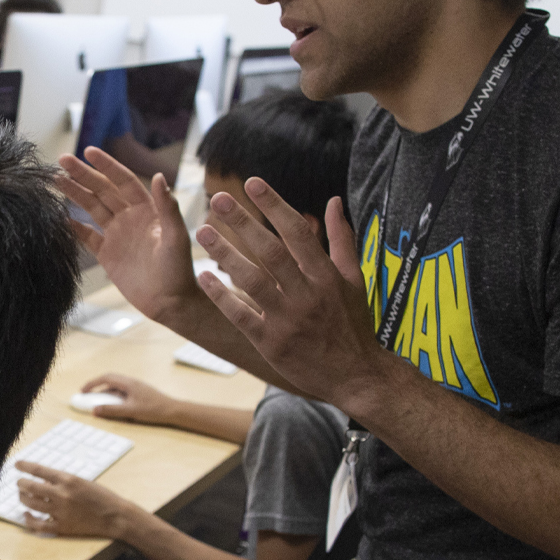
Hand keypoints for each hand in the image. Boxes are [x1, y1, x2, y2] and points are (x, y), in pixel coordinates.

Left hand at [15, 461, 133, 537]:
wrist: (115, 516)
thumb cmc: (101, 497)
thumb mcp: (82, 482)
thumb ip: (63, 481)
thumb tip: (42, 481)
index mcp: (68, 479)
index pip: (39, 470)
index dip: (25, 466)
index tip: (17, 464)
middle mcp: (61, 494)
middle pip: (30, 487)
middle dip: (21, 484)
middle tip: (19, 483)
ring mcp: (60, 511)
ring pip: (31, 504)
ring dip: (23, 498)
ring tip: (22, 496)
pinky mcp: (61, 527)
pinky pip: (38, 525)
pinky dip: (29, 520)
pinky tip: (26, 515)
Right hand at [56, 147, 200, 320]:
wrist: (171, 304)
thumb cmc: (179, 270)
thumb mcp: (176, 237)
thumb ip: (167, 207)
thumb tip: (160, 176)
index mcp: (147, 210)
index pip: (123, 180)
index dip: (106, 165)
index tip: (88, 151)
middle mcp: (130, 218)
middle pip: (102, 190)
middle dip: (83, 174)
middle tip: (62, 159)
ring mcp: (117, 235)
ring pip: (92, 208)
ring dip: (74, 193)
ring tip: (55, 179)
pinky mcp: (107, 254)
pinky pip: (87, 236)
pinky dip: (73, 226)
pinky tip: (58, 215)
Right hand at [81, 374, 178, 425]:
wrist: (172, 410)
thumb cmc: (154, 409)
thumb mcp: (130, 411)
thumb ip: (112, 411)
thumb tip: (95, 410)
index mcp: (128, 383)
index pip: (106, 378)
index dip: (92, 383)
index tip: (83, 391)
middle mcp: (131, 382)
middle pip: (110, 379)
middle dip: (96, 386)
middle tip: (87, 395)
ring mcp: (136, 387)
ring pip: (116, 386)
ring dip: (105, 392)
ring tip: (98, 402)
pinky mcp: (139, 393)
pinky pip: (122, 391)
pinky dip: (113, 396)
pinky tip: (113, 405)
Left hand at [193, 184, 392, 409]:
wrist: (356, 376)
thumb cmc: (353, 324)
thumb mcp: (354, 280)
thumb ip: (342, 239)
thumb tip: (334, 201)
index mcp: (327, 276)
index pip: (298, 232)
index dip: (274, 205)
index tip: (253, 183)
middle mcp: (307, 295)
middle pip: (270, 252)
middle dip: (243, 223)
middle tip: (217, 199)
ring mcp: (288, 320)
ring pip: (251, 281)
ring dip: (225, 254)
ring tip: (203, 231)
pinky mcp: (271, 343)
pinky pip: (241, 315)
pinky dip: (222, 295)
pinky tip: (204, 276)